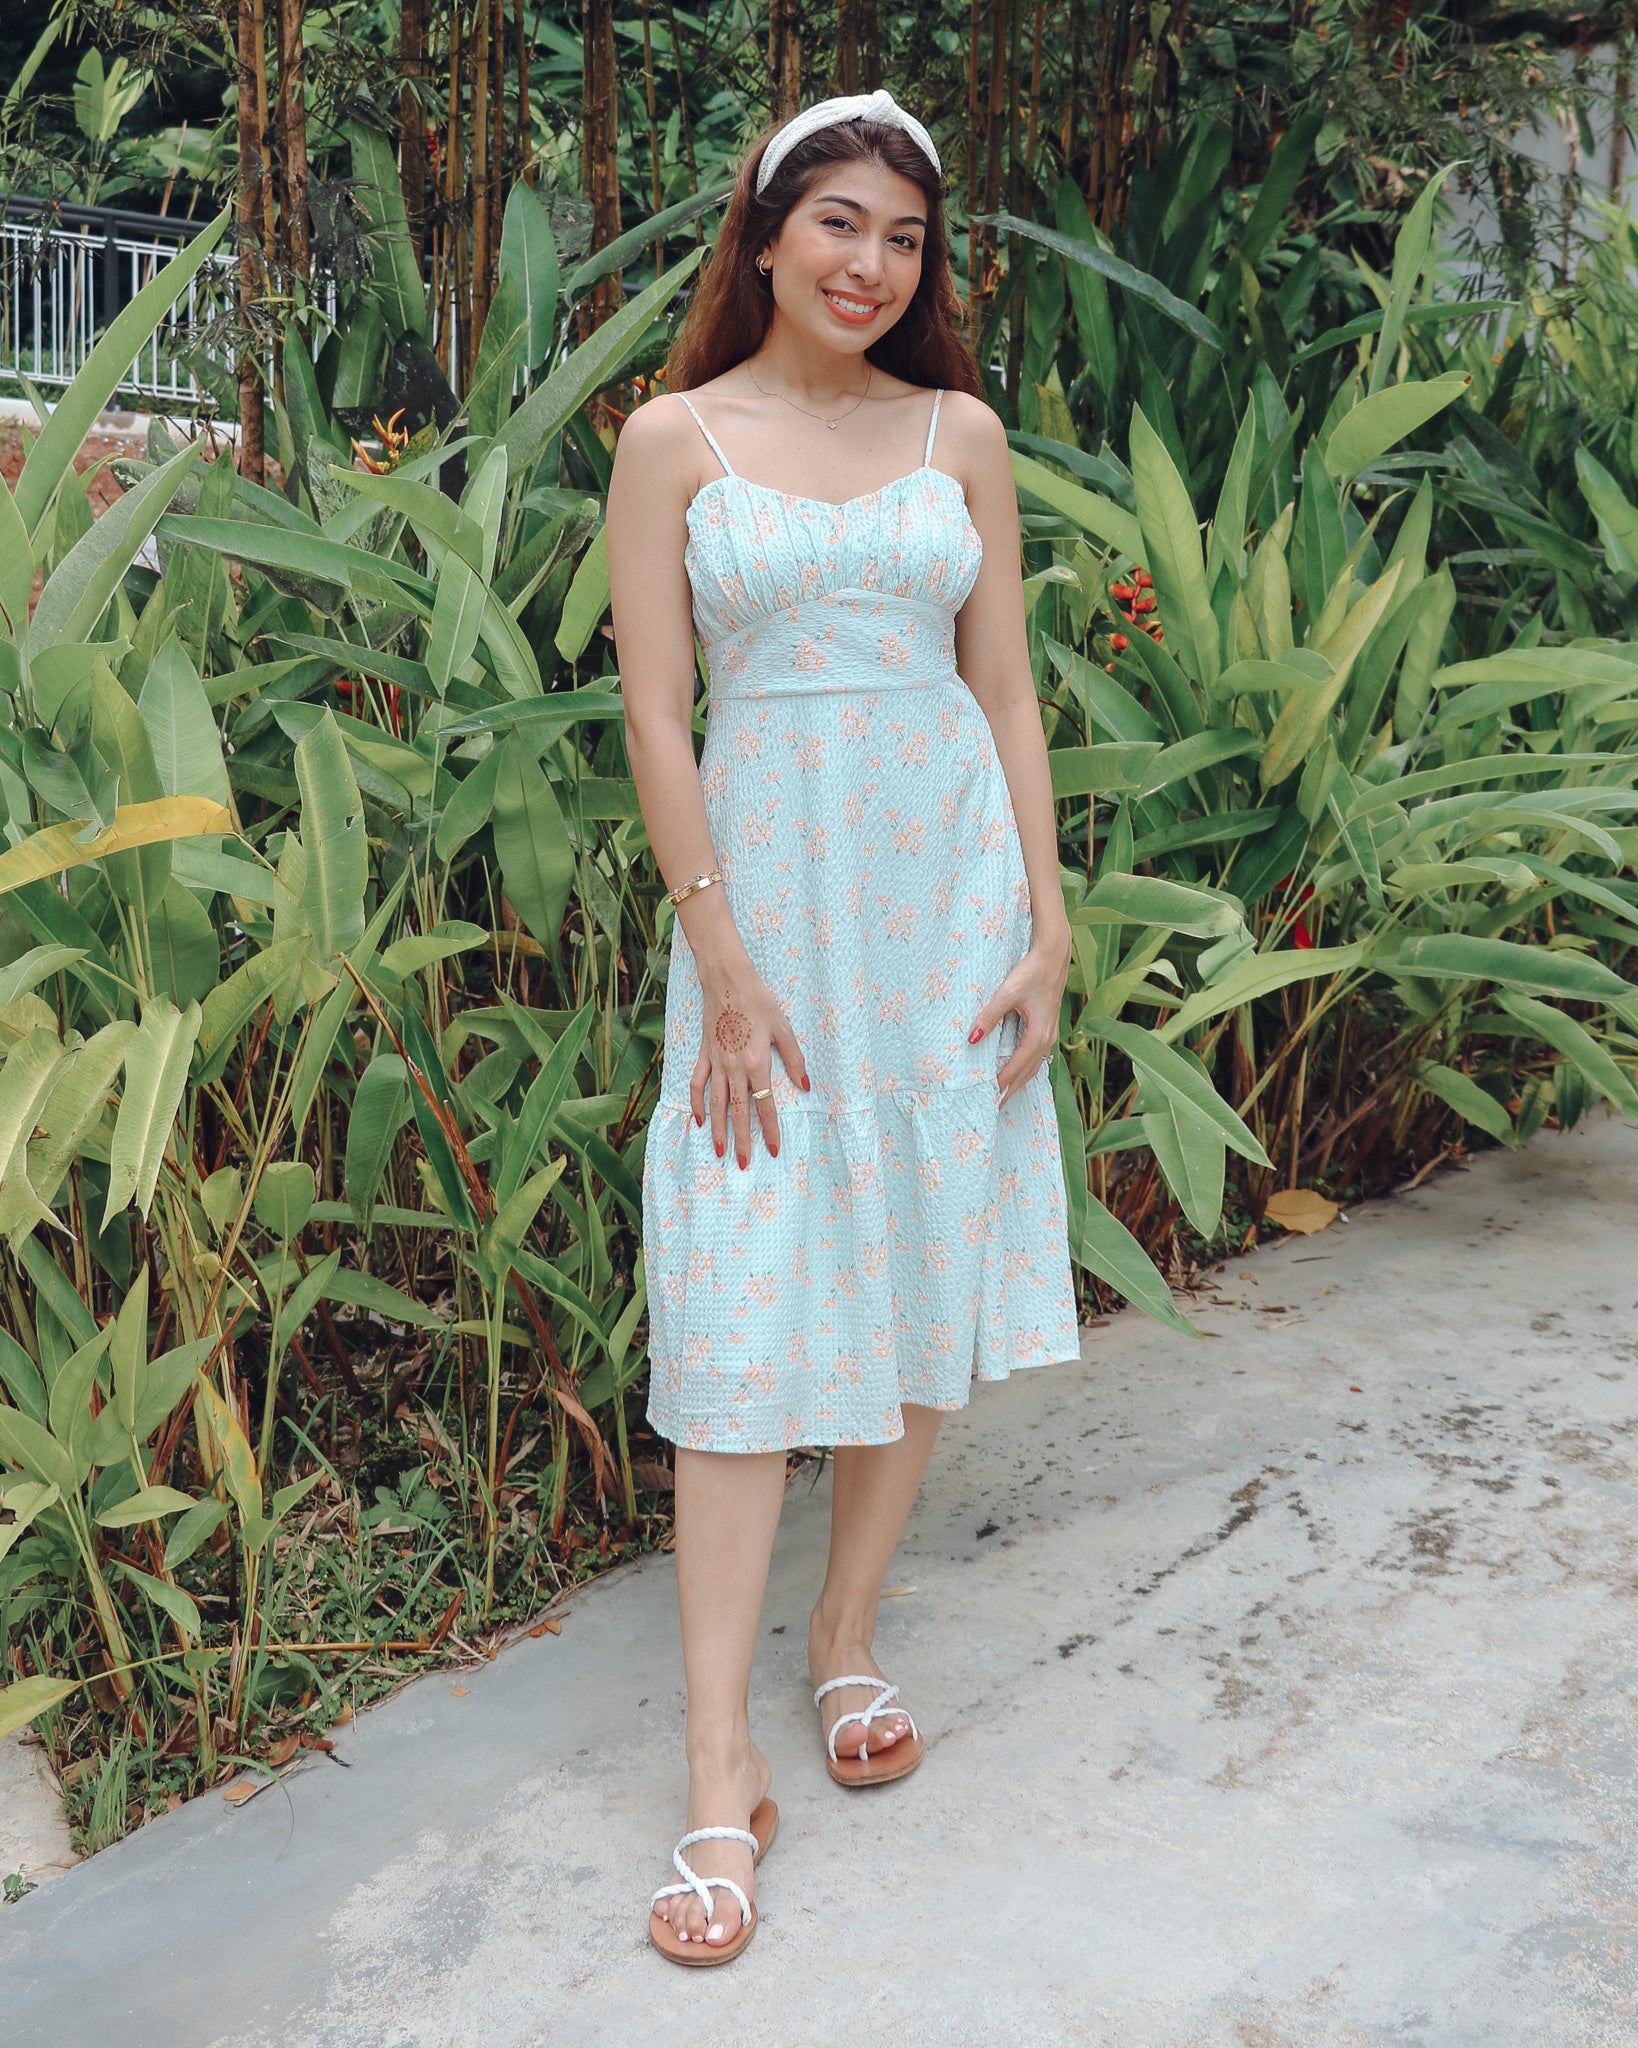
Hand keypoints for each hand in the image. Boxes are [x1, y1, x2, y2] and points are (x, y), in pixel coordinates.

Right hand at [693, 964, 809, 1168]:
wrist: (727, 980)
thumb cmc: (759, 1001)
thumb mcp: (784, 1028)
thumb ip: (795, 1060)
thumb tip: (805, 1087)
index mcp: (757, 1064)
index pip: (765, 1106)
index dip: (770, 1131)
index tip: (774, 1150)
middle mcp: (734, 1068)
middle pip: (739, 1113)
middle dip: (741, 1141)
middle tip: (743, 1165)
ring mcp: (716, 1063)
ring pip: (717, 1104)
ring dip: (719, 1130)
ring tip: (720, 1152)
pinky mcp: (704, 1054)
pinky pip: (697, 1084)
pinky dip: (697, 1103)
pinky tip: (699, 1120)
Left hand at [968, 928, 1069, 1106]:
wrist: (1053, 955)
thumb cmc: (1031, 972)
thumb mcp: (1007, 993)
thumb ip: (989, 1016)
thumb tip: (972, 1039)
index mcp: (1038, 1035)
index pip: (1017, 1067)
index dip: (1002, 1083)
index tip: (988, 1096)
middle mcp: (1047, 1038)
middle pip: (1028, 1072)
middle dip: (1011, 1089)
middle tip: (995, 1106)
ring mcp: (1049, 1032)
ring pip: (1034, 1065)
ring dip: (1020, 1080)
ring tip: (1005, 1095)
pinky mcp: (1047, 1025)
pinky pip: (1037, 1055)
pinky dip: (1027, 1067)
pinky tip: (1019, 1070)